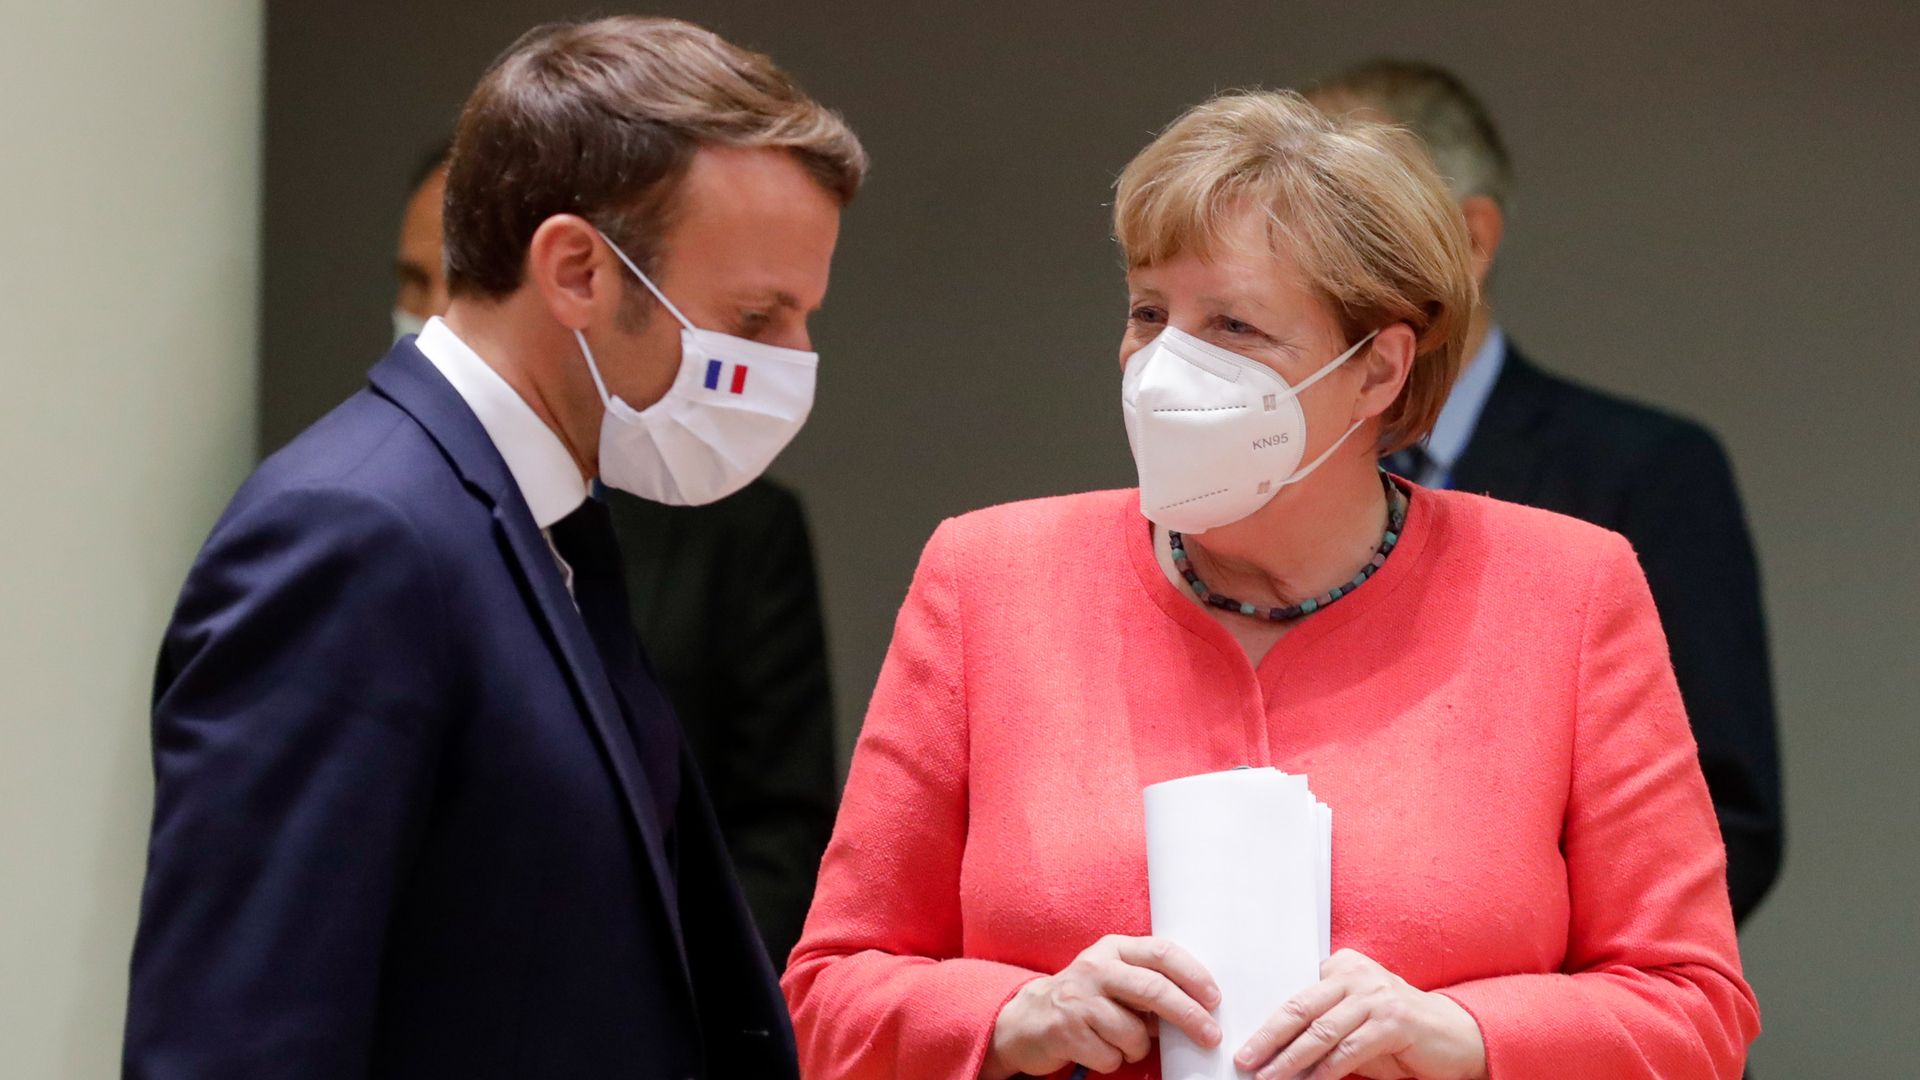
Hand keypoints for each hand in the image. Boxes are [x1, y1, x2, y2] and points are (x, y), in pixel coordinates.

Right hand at [983, 934, 1222, 1078]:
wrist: (1027, 1019)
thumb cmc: (1085, 999)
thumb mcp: (1114, 979)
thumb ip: (1148, 983)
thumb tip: (1199, 1006)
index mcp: (1112, 949)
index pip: (1161, 952)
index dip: (1193, 975)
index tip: (1215, 998)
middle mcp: (1094, 967)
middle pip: (1153, 990)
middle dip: (1188, 1016)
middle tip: (1210, 1036)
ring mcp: (1077, 998)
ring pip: (1133, 1033)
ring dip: (1138, 1048)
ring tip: (1121, 1042)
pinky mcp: (1065, 1030)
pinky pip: (1110, 1056)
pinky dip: (1113, 1061)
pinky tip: (1097, 1049)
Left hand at [1234, 949, 1485, 1079]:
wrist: (1455, 1035)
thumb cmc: (1395, 1031)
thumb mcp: (1354, 1020)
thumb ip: (1321, 1024)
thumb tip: (1274, 1050)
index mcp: (1341, 965)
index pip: (1293, 993)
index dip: (1266, 1019)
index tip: (1244, 1042)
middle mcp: (1356, 974)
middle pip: (1300, 1008)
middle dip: (1268, 1038)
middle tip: (1245, 1060)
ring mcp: (1376, 996)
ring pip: (1321, 1031)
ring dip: (1291, 1060)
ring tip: (1269, 1078)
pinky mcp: (1394, 1021)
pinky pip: (1350, 1050)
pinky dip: (1326, 1071)